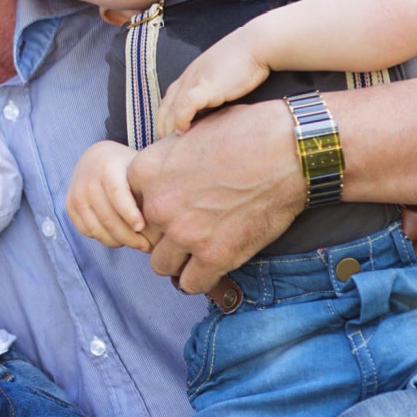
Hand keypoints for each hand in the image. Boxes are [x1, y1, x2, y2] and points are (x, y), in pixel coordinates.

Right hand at [66, 140, 151, 250]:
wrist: (96, 158)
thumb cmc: (126, 166)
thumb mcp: (139, 169)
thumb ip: (149, 187)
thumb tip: (168, 218)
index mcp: (108, 168)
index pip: (118, 194)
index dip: (130, 214)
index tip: (142, 228)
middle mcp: (88, 181)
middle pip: (108, 218)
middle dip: (129, 237)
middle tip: (146, 246)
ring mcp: (76, 194)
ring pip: (97, 229)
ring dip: (117, 241)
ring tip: (135, 244)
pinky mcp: (70, 205)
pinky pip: (87, 231)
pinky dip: (103, 238)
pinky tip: (118, 237)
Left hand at [127, 99, 304, 293]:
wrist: (287, 150)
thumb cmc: (244, 132)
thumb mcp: (189, 134)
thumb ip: (166, 160)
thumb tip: (160, 175)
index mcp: (146, 171)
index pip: (128, 205)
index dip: (149, 208)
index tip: (169, 207)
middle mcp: (158, 205)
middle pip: (144, 236)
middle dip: (163, 234)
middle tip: (189, 228)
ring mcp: (185, 233)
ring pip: (161, 265)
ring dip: (178, 260)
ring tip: (198, 250)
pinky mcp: (215, 256)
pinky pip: (191, 284)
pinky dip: (201, 278)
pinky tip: (212, 266)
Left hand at [157, 28, 270, 137]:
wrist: (257, 45)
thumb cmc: (245, 60)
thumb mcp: (222, 76)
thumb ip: (213, 90)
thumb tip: (215, 107)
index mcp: (191, 75)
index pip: (169, 99)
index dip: (165, 117)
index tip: (167, 133)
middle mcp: (188, 78)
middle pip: (165, 106)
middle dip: (162, 125)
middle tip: (164, 144)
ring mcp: (195, 82)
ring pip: (171, 107)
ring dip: (168, 126)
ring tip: (170, 144)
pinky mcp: (206, 87)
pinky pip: (185, 106)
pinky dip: (181, 119)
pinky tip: (182, 131)